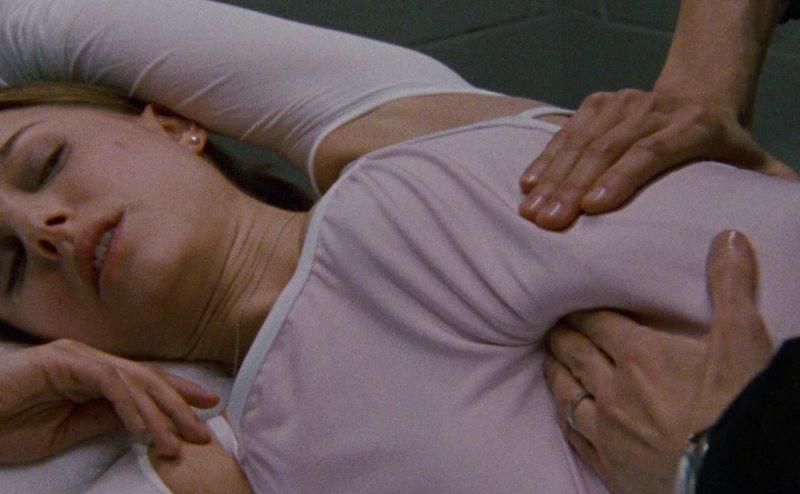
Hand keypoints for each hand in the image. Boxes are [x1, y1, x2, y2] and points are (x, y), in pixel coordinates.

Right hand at [0, 339, 218, 462]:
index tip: (206, 411)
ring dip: (158, 413)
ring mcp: (78, 357)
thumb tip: (143, 422)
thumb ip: (103, 421)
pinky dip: (129, 405)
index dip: (177, 395)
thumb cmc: (8, 425)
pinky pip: (108, 381)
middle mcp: (91, 361)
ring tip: (175, 441)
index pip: (145, 383)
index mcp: (94, 376)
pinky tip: (142, 427)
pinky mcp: (64, 361)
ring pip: (134, 380)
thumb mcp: (68, 431)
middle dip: (180, 405)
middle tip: (203, 431)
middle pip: (148, 379)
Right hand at [519, 88, 795, 229]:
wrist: (697, 93)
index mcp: (693, 125)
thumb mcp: (749, 159)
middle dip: (572, 186)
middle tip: (547, 222)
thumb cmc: (719, 140)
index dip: (621, 178)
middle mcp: (653, 109)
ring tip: (531, 211)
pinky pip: (567, 130)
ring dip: (552, 177)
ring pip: (581, 140)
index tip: (593, 208)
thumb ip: (763, 186)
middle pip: (607, 148)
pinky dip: (545, 157)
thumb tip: (781, 218)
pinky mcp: (598, 102)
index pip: (651, 151)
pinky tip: (527, 183)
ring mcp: (621, 102)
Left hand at [544, 230, 772, 493]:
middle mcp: (614, 390)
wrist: (733, 473)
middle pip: (575, 354)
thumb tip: (727, 237)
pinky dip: (566, 420)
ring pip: (567, 393)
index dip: (581, 311)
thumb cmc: (736, 407)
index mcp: (640, 356)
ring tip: (550, 361)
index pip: (596, 323)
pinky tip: (563, 416)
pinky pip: (575, 436)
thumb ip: (730, 286)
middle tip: (550, 326)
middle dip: (562, 336)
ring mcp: (607, 430)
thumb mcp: (741, 340)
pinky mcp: (610, 465)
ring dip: (557, 373)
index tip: (566, 301)